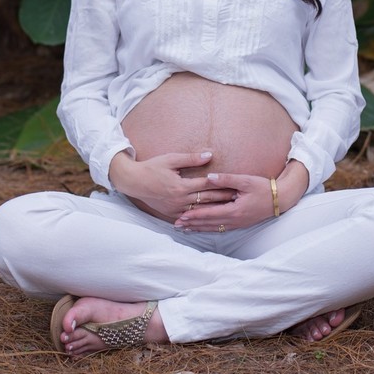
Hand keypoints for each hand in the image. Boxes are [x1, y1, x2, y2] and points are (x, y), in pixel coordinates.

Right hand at [109, 151, 235, 220]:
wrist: (134, 182)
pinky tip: (212, 217)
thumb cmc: (152, 167)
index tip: (236, 185)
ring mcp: (175, 209)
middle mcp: (179, 200)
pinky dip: (202, 217)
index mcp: (181, 186)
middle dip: (223, 198)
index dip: (222, 184)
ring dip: (215, 209)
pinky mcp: (171, 214)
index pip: (207, 185)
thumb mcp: (171, 159)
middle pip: (207, 199)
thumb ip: (191, 158)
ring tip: (230, 208)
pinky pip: (190, 216)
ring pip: (200, 210)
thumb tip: (210, 155)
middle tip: (239, 198)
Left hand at [174, 172, 276, 231]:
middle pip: (209, 224)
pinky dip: (210, 228)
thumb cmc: (263, 188)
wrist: (280, 198)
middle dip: (193, 224)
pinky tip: (203, 228)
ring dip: (199, 228)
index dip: (194, 216)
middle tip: (177, 225)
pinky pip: (221, 228)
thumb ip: (226, 179)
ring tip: (186, 229)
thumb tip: (208, 177)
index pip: (209, 214)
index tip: (181, 216)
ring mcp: (238, 223)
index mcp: (234, 210)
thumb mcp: (245, 180)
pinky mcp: (240, 223)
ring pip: (214, 228)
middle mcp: (235, 220)